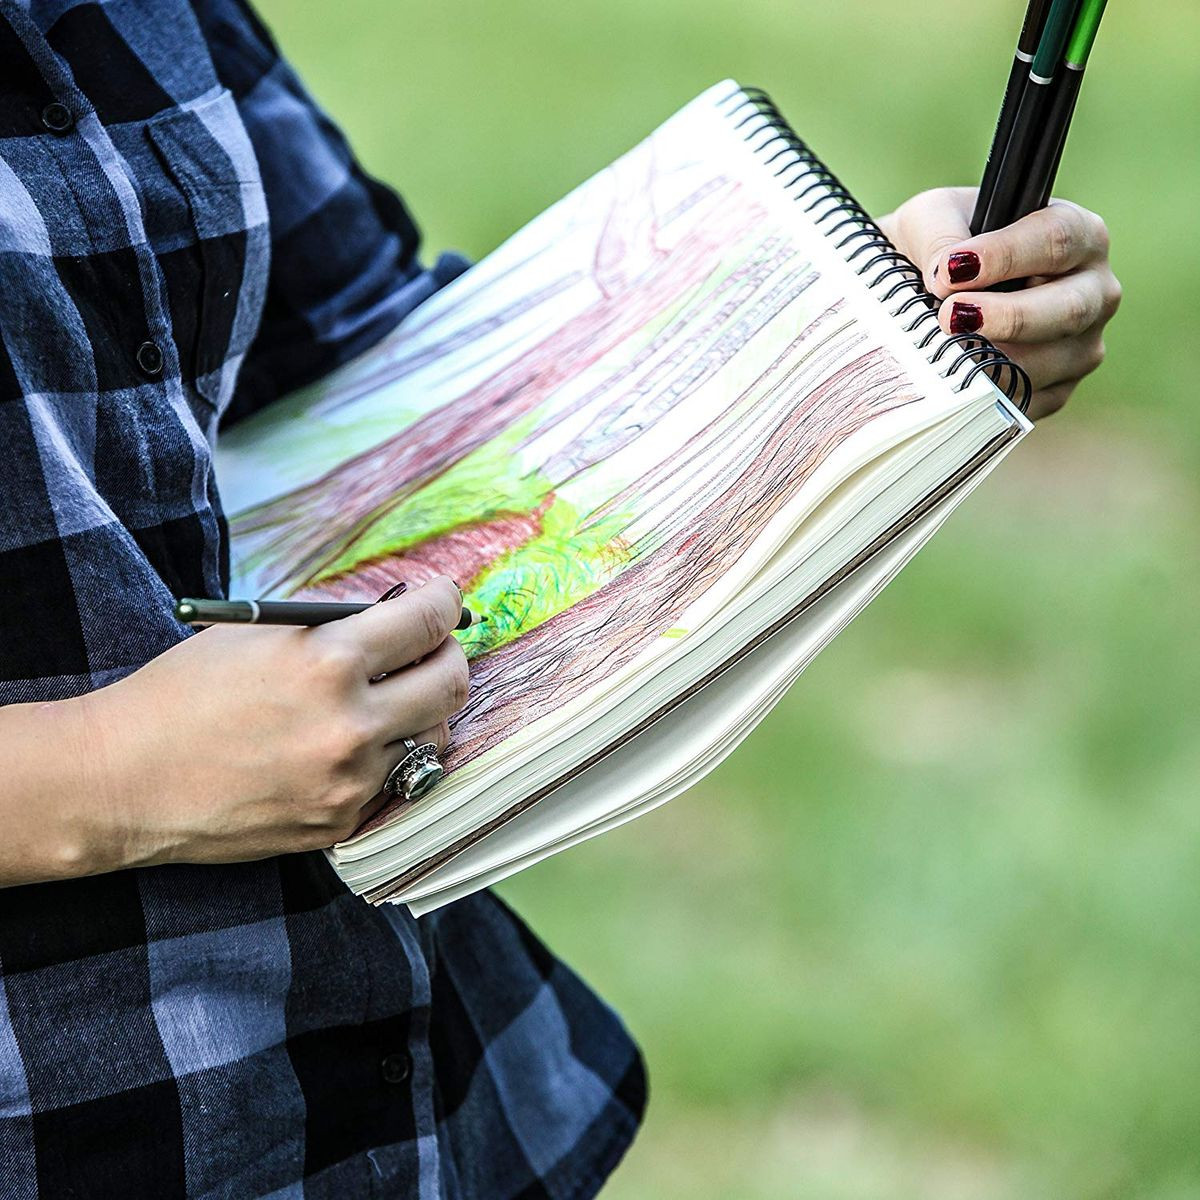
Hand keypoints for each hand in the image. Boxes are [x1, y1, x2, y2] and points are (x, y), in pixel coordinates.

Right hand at [75, 577, 468, 871]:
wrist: (123, 780)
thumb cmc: (183, 692)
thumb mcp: (259, 632)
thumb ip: (337, 625)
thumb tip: (401, 617)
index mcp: (328, 662)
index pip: (428, 622)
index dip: (443, 602)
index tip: (444, 600)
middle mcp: (350, 725)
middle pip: (452, 682)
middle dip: (446, 655)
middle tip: (430, 648)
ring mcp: (349, 782)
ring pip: (433, 737)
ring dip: (420, 712)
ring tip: (384, 700)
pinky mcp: (340, 823)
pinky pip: (395, 781)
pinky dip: (385, 757)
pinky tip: (349, 745)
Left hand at [878, 187, 1120, 419]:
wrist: (928, 294)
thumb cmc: (942, 245)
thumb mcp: (933, 217)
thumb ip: (939, 234)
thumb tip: (945, 273)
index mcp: (1078, 234)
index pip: (1057, 240)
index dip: (1005, 256)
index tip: (951, 270)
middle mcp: (1093, 290)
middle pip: (1068, 308)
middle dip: (1006, 317)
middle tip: (949, 317)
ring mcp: (1082, 344)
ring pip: (1051, 361)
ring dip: (993, 360)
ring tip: (945, 350)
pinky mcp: (1059, 389)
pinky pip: (1031, 399)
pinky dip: (990, 393)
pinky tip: (956, 380)